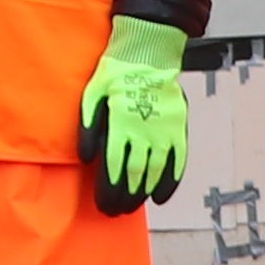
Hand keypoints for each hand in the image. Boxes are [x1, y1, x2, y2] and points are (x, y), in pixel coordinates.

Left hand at [78, 17, 191, 214]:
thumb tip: (86, 158)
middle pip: (134, 174)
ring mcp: (164, 132)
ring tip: (132, 207)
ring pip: (155, 172)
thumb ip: (88, 126)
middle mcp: (144, 131)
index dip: (109, 189)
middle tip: (115, 212)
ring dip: (143, 193)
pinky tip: (160, 197)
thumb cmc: (116, 72)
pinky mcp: (178, 129)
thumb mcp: (92, 93)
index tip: (104, 204)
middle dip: (124, 196)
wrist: (149, 53)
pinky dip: (170, 182)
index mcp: (120, 123)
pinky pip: (177, 162)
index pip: (113, 166)